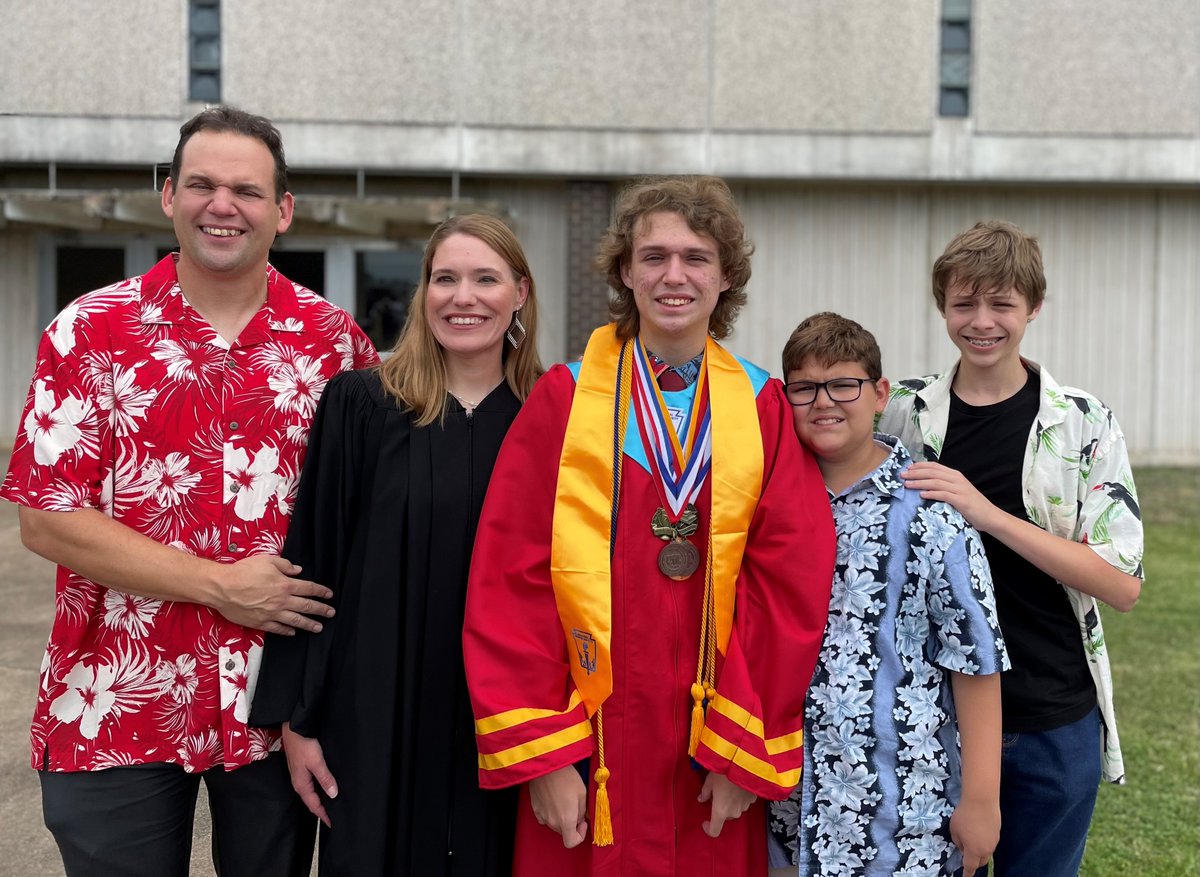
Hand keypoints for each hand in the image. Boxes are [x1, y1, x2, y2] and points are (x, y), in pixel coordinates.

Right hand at [211, 555, 333, 634]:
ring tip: (318, 627)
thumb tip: (297, 570)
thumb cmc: (243, 571)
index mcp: (285, 584)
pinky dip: (287, 631)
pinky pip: (278, 629)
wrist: (223, 587)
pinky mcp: (260, 622)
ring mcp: (272, 613)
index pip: (309, 589)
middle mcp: (281, 601)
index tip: (329, 595)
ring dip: (309, 624)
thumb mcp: (267, 560)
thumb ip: (285, 565)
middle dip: (321, 610)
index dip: (321, 592)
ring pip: (296, 621)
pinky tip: (293, 632)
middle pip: (307, 606)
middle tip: (331, 613)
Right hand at [282, 723, 336, 826]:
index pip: (313, 805)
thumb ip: (325, 778)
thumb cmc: (302, 743)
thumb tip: (333, 794)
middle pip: (311, 801)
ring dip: (320, 799)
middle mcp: (299, 782)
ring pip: (311, 792)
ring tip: (332, 804)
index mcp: (301, 784)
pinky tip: (325, 786)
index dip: (323, 815)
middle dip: (322, 810)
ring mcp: (299, 775)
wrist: (293, 727)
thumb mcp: (316, 762)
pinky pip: (310, 783)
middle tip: (334, 816)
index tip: (332, 823)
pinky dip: (318, 789)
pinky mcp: (301, 767)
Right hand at [528, 765, 587, 847]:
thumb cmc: (566, 777)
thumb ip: (582, 811)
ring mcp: (542, 816)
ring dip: (561, 817)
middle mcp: (553, 822)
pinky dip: (551, 812)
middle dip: (571, 823)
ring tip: (564, 799)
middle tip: (575, 806)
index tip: (582, 822)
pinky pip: (545, 816)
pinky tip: (553, 798)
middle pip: (563, 831)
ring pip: (554, 823)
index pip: (571, 842)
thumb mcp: (582, 793)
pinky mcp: (535, 808)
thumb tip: (581, 818)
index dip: (579, 835)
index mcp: (566, 820)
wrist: (547, 765)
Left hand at [698, 772, 755, 837]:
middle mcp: (733, 813)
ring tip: (728, 786)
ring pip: (735, 809)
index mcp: (720, 811)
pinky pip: (744, 802)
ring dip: (731, 802)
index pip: (714, 831)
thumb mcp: (709, 781)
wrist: (744, 763)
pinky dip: (740, 797)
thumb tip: (701, 799)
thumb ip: (705, 793)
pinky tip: (738, 785)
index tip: (705, 821)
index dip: (708, 828)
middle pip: (725, 816)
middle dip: (720, 808)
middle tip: (717, 793)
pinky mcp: (753, 799)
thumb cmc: (723, 773)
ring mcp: (745, 807)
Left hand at [901, 462, 999, 531]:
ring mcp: (960, 489)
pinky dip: (931, 493)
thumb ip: (944, 486)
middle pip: (932, 472)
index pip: (935, 466)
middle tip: (902, 475)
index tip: (907, 468)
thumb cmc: (971, 505)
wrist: (990, 516)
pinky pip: (943, 494)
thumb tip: (924, 485)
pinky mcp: (961, 500)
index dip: (920, 466)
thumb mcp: (957, 491)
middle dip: (915, 473)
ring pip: (935, 482)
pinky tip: (921, 495)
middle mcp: (957, 479)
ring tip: (907, 484)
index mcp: (955, 475)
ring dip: (919, 482)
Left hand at [950, 795, 999, 873]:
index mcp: (974, 851)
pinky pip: (990, 843)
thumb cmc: (965, 815)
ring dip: (979, 851)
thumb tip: (963, 846)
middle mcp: (987, 849)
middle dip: (973, 862)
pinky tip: (978, 831)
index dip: (967, 874)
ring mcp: (994, 841)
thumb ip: (958, 842)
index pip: (970, 867)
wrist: (982, 800)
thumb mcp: (954, 830)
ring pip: (986, 852)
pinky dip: (983, 842)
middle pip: (980, 862)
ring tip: (970, 840)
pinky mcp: (998, 832)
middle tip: (965, 854)